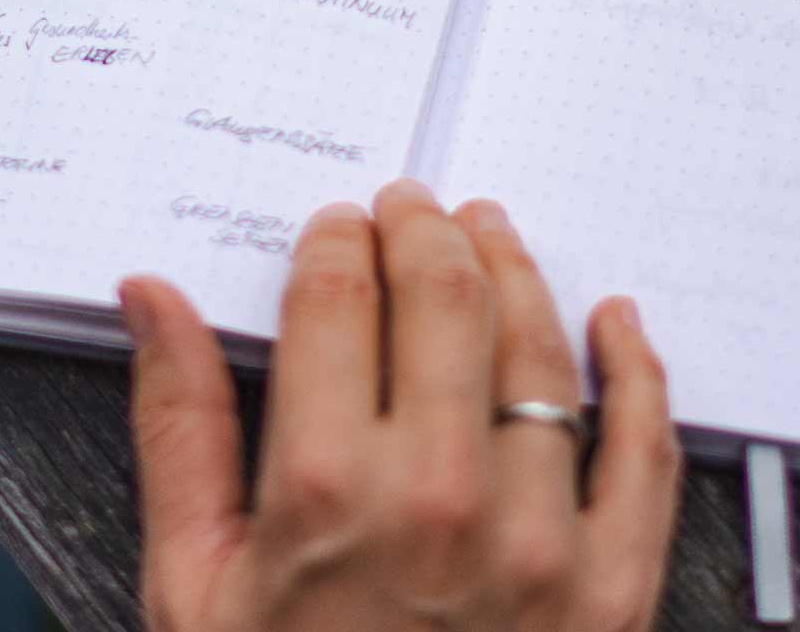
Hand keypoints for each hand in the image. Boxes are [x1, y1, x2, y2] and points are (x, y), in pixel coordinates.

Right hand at [120, 179, 681, 631]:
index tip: (337, 225)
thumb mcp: (193, 585)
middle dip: (425, 231)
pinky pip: (646, 453)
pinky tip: (613, 322)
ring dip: (516, 272)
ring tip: (492, 236)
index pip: (338, 300)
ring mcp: (541, 547)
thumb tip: (154, 295)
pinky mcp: (614, 595)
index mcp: (325, 494)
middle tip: (414, 207)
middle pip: (445, 300)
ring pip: (541, 355)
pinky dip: (636, 372)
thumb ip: (178, 426)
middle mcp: (441, 502)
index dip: (338, 240)